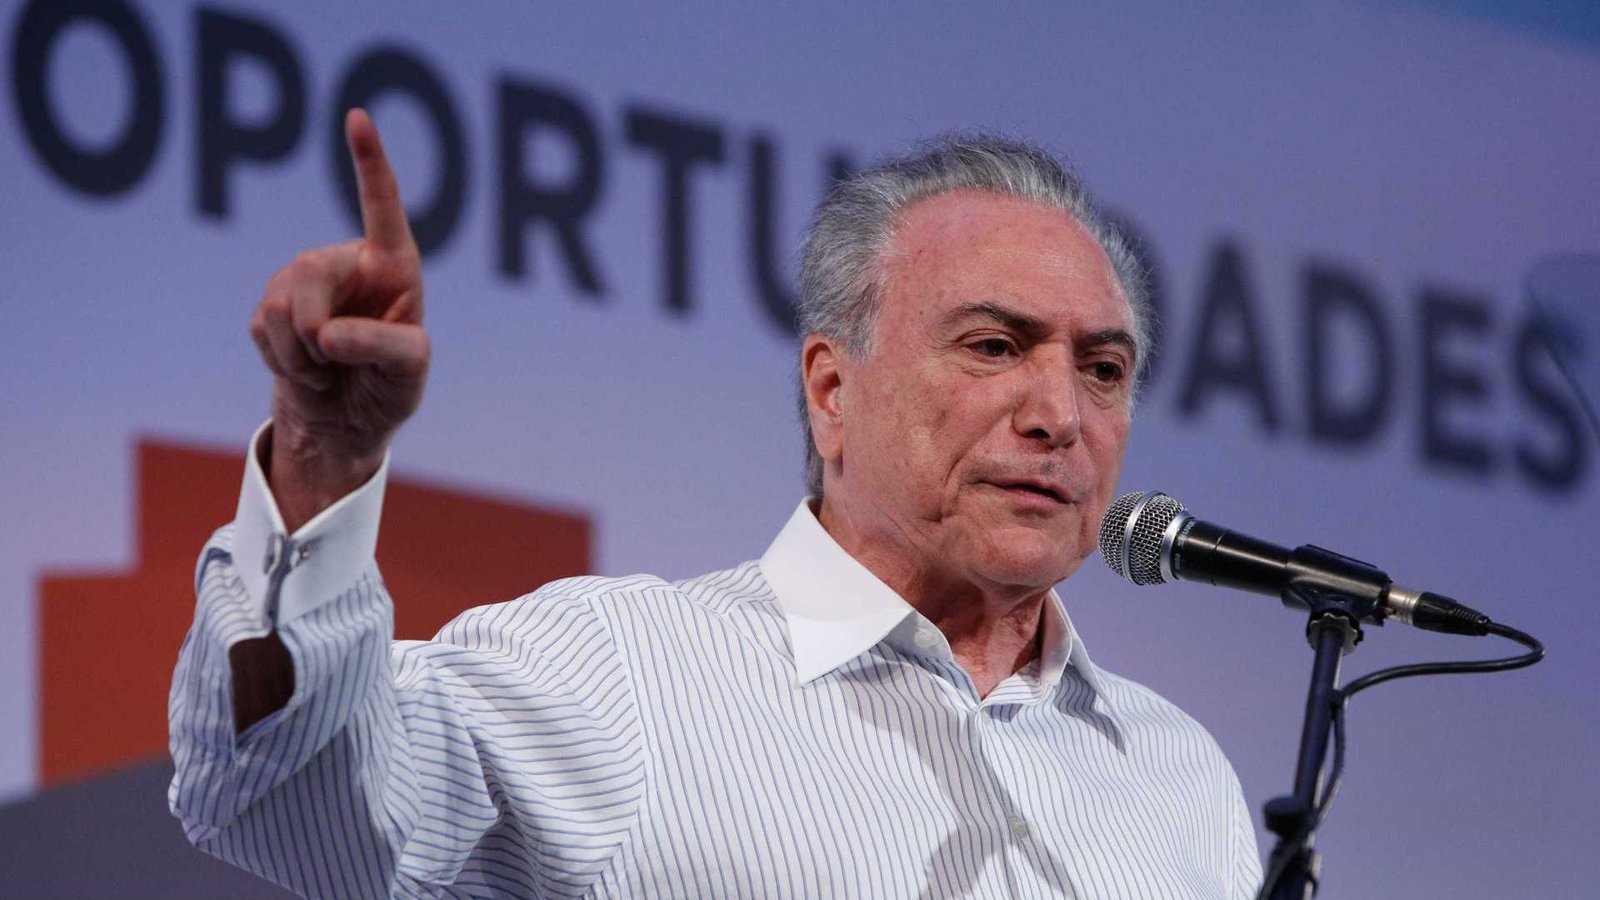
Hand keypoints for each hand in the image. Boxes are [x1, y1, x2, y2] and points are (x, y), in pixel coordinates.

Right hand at [249, 109, 428, 530]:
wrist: (344, 426)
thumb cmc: (390, 391)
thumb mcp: (407, 374)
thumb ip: (381, 346)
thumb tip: (327, 332)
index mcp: (395, 267)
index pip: (383, 208)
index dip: (368, 163)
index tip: (357, 118)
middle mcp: (349, 265)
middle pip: (310, 271)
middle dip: (312, 324)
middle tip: (329, 360)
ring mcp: (306, 283)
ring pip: (279, 303)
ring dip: (299, 353)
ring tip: (325, 371)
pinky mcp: (273, 309)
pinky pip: (261, 327)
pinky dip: (282, 361)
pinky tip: (304, 371)